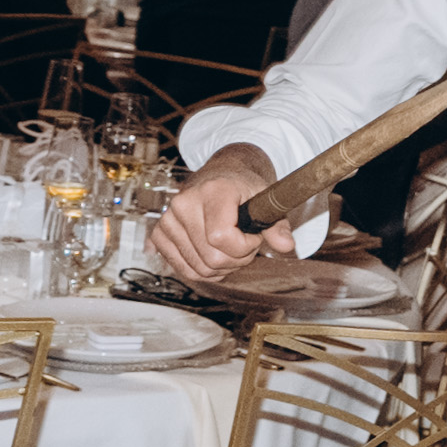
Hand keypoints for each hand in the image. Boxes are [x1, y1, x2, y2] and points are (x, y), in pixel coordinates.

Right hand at [151, 144, 287, 277]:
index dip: (244, 246)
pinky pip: (182, 269)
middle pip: (211, 258)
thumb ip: (277, 225)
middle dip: (237, 259)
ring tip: (230, 246)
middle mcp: (184, 203)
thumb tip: (286, 246)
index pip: (221, 238)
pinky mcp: (159, 233)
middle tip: (244, 242)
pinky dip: (202, 270)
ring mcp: (168, 219)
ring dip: (221, 267)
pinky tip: (213, 253)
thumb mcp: (266, 199)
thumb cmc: (244, 188)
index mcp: (212, 191)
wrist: (219, 176)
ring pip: (198, 269)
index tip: (254, 236)